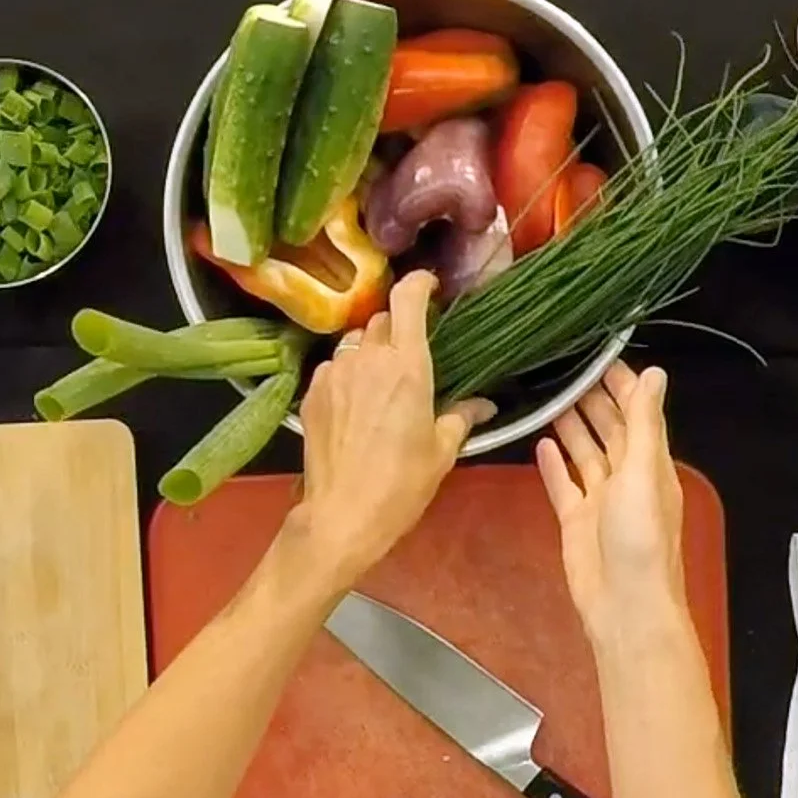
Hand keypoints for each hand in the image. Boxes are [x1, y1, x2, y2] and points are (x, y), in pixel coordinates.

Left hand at [293, 271, 494, 583]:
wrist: (342, 514)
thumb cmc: (401, 484)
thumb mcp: (442, 451)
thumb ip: (461, 418)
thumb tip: (485, 405)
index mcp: (408, 366)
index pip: (408, 299)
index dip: (419, 283)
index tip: (429, 287)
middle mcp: (368, 358)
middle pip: (382, 320)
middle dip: (398, 328)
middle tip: (410, 355)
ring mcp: (335, 372)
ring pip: (355, 343)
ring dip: (370, 352)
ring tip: (380, 384)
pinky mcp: (312, 392)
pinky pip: (333, 367)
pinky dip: (347, 375)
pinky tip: (354, 405)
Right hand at [536, 361, 687, 651]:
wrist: (624, 605)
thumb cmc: (640, 539)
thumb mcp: (643, 471)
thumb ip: (644, 423)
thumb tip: (654, 372)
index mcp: (650, 463)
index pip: (637, 412)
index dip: (622, 384)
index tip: (600, 354)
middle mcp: (627, 477)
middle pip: (610, 429)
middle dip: (593, 399)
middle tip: (566, 366)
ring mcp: (600, 500)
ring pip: (585, 453)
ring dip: (572, 425)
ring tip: (550, 394)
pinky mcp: (576, 520)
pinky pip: (564, 484)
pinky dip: (554, 464)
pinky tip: (541, 442)